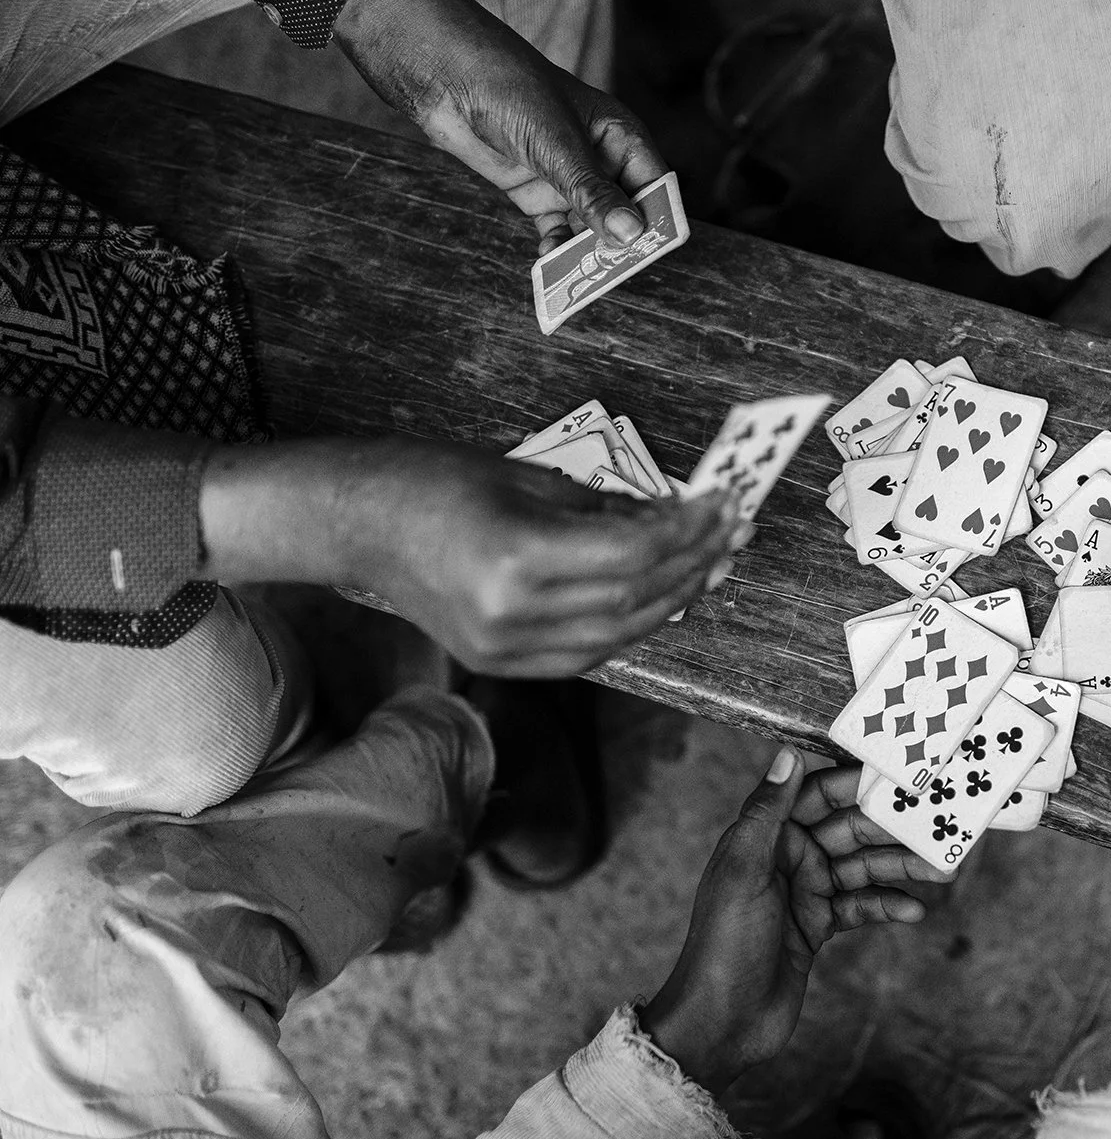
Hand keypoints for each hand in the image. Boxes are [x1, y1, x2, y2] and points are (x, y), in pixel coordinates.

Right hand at [200, 436, 745, 676]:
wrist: (348, 523)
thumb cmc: (426, 479)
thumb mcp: (523, 476)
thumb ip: (600, 507)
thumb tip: (669, 517)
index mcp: (517, 559)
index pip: (633, 554)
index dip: (689, 530)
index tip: (722, 502)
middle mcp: (514, 615)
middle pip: (635, 599)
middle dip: (695, 563)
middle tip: (734, 529)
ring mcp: (505, 648)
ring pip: (620, 634)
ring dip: (674, 598)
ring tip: (712, 561)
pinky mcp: (500, 662)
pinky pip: (588, 654)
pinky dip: (632, 625)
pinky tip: (661, 595)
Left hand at [335, 0, 664, 251]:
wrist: (447, 77)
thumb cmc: (512, 91)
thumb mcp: (558, 146)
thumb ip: (594, 193)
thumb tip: (632, 235)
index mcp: (622, 138)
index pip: (655, 187)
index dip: (657, 219)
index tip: (649, 251)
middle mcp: (601, 160)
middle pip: (625, 213)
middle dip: (619, 242)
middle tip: (611, 271)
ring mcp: (568, 178)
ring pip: (590, 226)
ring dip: (586, 250)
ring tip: (577, 274)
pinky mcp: (536, 191)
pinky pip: (557, 229)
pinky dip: (556, 246)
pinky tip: (549, 258)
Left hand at [642, 752, 930, 1091]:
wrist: (722, 1023)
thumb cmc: (724, 944)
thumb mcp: (744, 872)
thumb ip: (767, 813)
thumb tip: (787, 755)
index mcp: (766, 837)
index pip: (818, 794)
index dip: (857, 781)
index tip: (900, 772)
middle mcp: (787, 858)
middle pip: (850, 830)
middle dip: (892, 828)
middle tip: (939, 823)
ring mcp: (805, 892)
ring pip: (862, 868)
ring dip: (900, 869)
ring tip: (941, 870)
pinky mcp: (818, 926)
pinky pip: (861, 906)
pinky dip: (887, 906)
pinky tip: (914, 911)